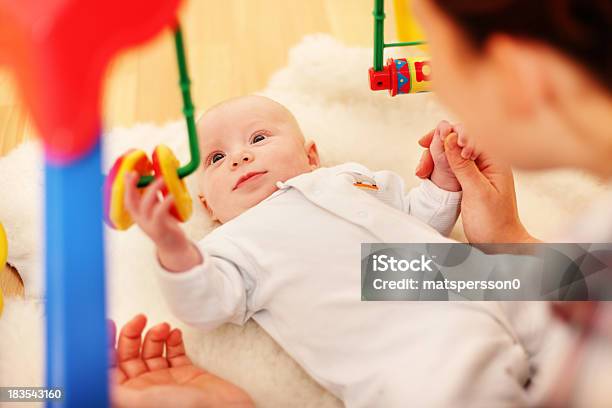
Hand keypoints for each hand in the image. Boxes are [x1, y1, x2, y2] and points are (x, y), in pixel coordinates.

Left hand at [109, 314, 253, 407]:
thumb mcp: (142, 401)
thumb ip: (116, 390)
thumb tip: (91, 379)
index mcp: (131, 397)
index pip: (108, 368)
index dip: (105, 346)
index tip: (107, 325)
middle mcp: (145, 389)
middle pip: (129, 355)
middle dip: (132, 334)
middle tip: (139, 319)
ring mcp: (166, 381)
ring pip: (151, 350)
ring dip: (155, 335)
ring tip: (162, 328)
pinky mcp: (186, 374)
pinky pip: (175, 351)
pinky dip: (173, 340)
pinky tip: (175, 334)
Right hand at [124, 172, 201, 270]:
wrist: (174, 248)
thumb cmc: (167, 226)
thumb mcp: (159, 211)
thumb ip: (156, 199)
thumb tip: (158, 180)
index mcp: (138, 215)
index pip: (128, 200)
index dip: (127, 186)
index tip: (128, 172)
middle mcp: (140, 220)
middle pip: (131, 202)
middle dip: (131, 187)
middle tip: (135, 172)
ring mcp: (148, 225)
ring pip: (146, 206)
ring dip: (153, 190)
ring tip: (162, 179)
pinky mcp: (160, 229)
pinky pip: (159, 214)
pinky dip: (165, 203)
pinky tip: (171, 196)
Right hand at [416, 128, 537, 243]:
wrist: (499, 244)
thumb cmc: (495, 222)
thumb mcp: (476, 192)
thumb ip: (463, 164)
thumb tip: (450, 138)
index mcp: (496, 160)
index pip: (473, 132)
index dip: (454, 132)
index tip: (438, 142)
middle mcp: (486, 161)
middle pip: (459, 138)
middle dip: (439, 142)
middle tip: (422, 148)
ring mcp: (476, 169)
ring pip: (450, 151)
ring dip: (434, 155)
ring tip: (421, 170)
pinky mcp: (467, 179)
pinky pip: (449, 164)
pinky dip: (435, 166)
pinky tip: (426, 173)